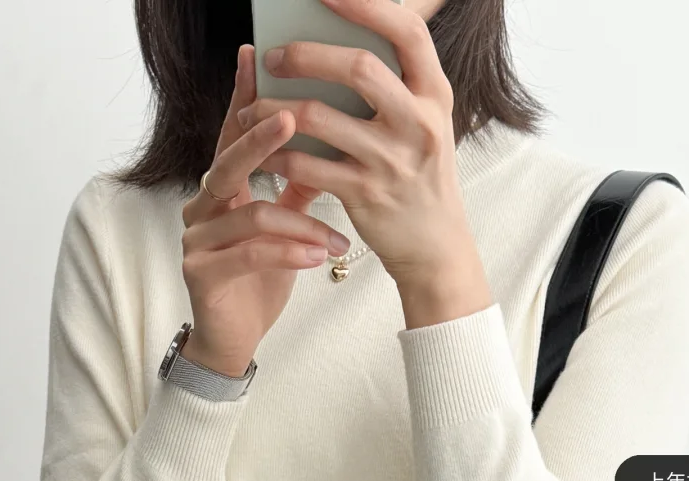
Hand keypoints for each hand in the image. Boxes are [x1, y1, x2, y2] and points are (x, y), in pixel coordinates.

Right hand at [180, 44, 351, 375]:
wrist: (233, 341)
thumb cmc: (257, 283)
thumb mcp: (285, 230)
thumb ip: (296, 190)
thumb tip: (323, 146)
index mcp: (220, 191)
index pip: (230, 136)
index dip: (242, 99)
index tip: (254, 58)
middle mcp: (201, 209)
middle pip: (229, 163)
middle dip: (262, 139)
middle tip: (293, 116)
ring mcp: (196, 241)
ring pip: (250, 214)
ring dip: (300, 224)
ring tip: (335, 240)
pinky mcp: (201, 274)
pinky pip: (250, 254)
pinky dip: (289, 254)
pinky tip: (317, 258)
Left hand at [235, 0, 481, 290]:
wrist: (435, 247)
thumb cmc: (420, 176)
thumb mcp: (425, 124)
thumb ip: (396, 86)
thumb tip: (336, 42)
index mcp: (435, 94)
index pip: (407, 32)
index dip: (366, 4)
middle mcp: (417, 123)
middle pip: (358, 68)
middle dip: (305, 54)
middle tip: (273, 57)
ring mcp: (390, 161)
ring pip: (319, 117)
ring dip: (275, 108)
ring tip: (253, 108)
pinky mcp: (364, 195)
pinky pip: (307, 165)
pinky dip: (277, 155)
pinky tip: (261, 151)